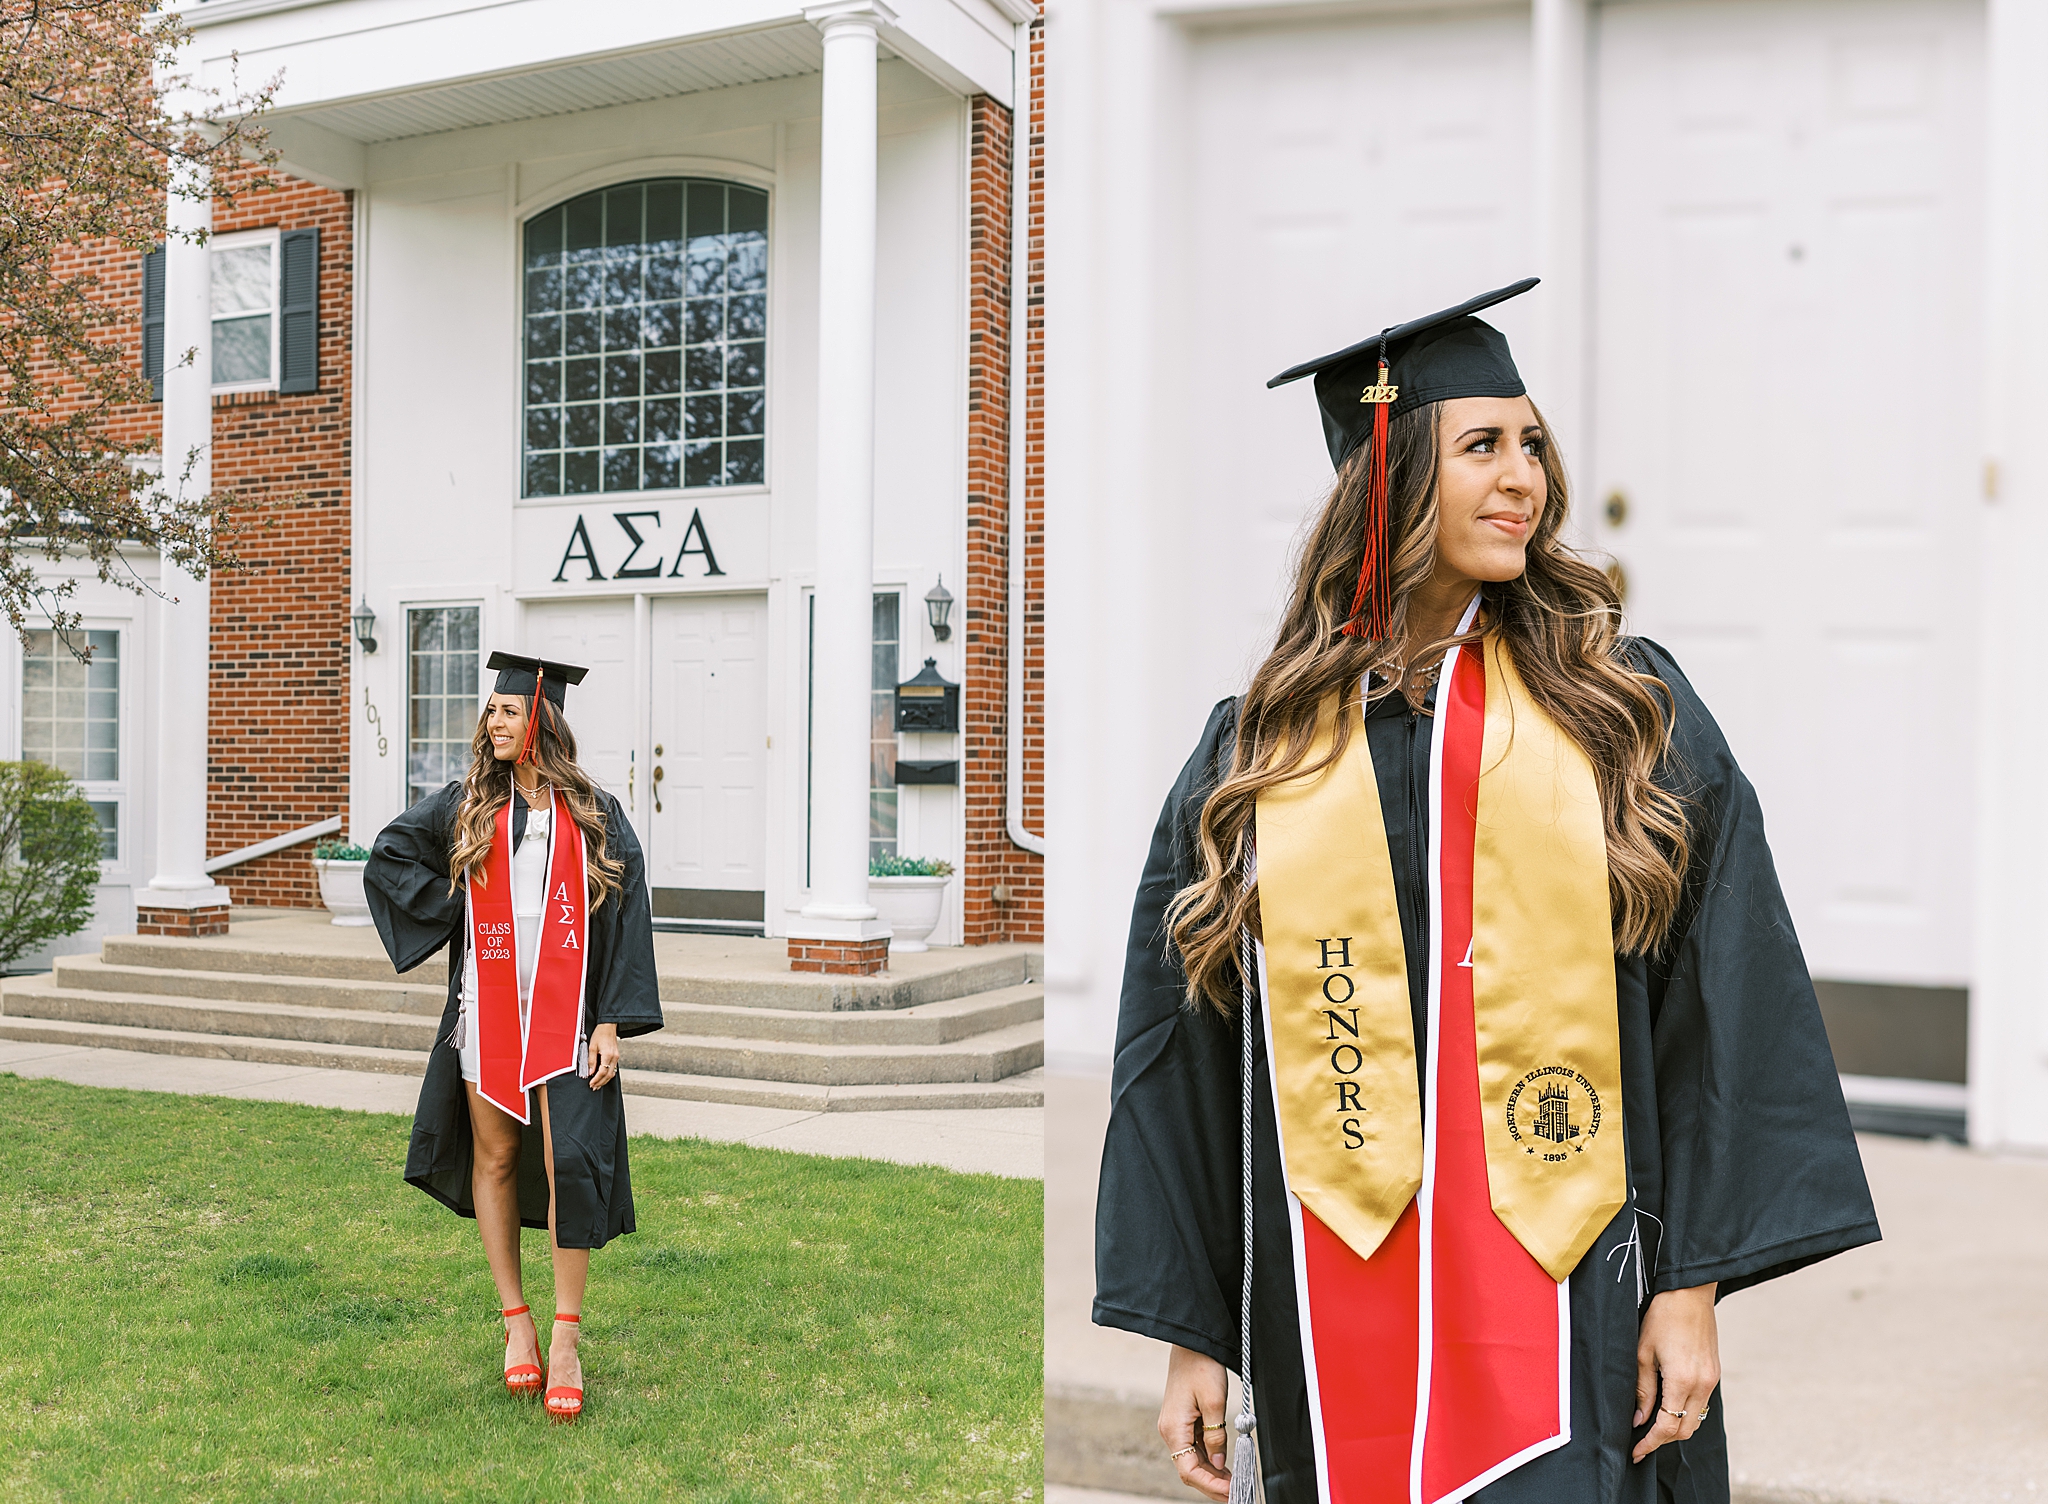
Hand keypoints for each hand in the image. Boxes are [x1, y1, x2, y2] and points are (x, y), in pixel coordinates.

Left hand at [586, 1023, 619, 1088]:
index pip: (602, 1072)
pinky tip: (603, 1077)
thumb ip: (591, 1061)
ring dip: (605, 1080)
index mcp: (608, 1055)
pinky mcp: (616, 1056)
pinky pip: (613, 1069)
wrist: (608, 1026)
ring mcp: (616, 1057)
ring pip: (612, 1073)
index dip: (596, 1079)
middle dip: (601, 1083)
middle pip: (608, 1075)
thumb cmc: (599, 1034)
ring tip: (598, 1085)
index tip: (591, 1084)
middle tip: (594, 1087)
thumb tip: (590, 1072)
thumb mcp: (592, 1047)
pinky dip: (608, 1075)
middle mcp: (614, 1057)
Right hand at [1158, 1344, 1232, 1500]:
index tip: (1231, 1491)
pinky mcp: (1182, 1421)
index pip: (1189, 1471)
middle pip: (1189, 1469)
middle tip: (1236, 1493)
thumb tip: (1218, 1462)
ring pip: (1192, 1460)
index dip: (1210, 1485)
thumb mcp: (1214, 1402)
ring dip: (1211, 1474)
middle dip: (1212, 1484)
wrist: (1192, 1342)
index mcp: (1173, 1428)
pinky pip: (1194, 1447)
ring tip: (1233, 1482)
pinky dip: (1209, 1459)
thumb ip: (1216, 1436)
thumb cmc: (1200, 1366)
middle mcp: (1170, 1431)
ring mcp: (1175, 1426)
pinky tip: (1224, 1464)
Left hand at [1632, 1282, 1719, 1462]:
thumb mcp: (1643, 1352)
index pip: (1668, 1426)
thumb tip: (1638, 1419)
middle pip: (1685, 1429)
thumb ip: (1642, 1389)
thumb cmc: (1662, 1316)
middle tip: (1641, 1443)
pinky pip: (1701, 1404)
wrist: (1689, 1292)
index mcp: (1682, 1380)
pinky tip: (1668, 1407)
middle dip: (1662, 1440)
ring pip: (1695, 1419)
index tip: (1636, 1452)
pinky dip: (1685, 1412)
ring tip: (1652, 1427)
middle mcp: (1702, 1385)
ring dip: (1675, 1427)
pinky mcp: (1715, 1373)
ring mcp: (1712, 1380)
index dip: (1650, 1443)